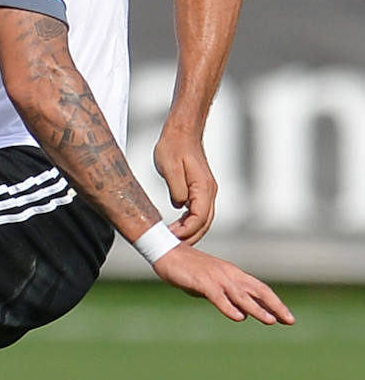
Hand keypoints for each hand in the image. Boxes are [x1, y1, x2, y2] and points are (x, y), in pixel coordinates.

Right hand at [152, 243, 294, 325]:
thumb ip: (228, 297)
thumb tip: (243, 313)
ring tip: (271, 321)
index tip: (287, 317)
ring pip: (242, 296)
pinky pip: (219, 297)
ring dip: (257, 309)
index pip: (260, 289)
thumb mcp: (211, 285)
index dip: (275, 303)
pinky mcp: (203, 282)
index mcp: (233, 274)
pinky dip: (229, 307)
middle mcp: (229, 274)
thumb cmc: (187, 268)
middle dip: (275, 306)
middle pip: (258, 291)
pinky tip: (239, 318)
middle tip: (290, 320)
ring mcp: (217, 277)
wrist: (167, 252)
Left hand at [154, 125, 215, 243]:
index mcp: (203, 187)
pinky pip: (199, 211)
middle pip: (204, 222)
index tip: (172, 237)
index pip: (199, 218)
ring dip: (191, 231)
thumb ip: (176, 190)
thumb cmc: (173, 147)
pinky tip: (178, 227)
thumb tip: (180, 206)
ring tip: (174, 239)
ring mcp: (207, 190)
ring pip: (203, 219)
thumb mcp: (169, 167)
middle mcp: (209, 191)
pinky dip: (190, 222)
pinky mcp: (201, 189)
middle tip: (172, 246)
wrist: (182, 132)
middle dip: (190, 237)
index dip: (187, 231)